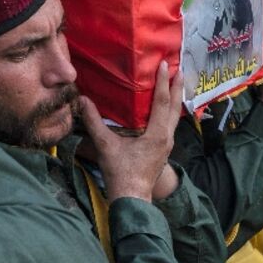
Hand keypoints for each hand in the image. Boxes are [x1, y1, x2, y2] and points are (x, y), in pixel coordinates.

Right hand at [79, 61, 180, 201]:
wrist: (132, 198)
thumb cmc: (120, 172)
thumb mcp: (105, 145)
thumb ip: (93, 121)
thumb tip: (82, 100)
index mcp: (157, 134)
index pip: (161, 102)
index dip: (163, 82)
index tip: (165, 65)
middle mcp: (167, 137)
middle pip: (175, 107)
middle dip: (177, 87)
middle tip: (179, 69)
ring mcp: (167, 145)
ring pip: (175, 117)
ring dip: (176, 99)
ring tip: (175, 85)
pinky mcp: (163, 150)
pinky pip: (171, 125)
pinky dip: (170, 112)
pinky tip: (165, 110)